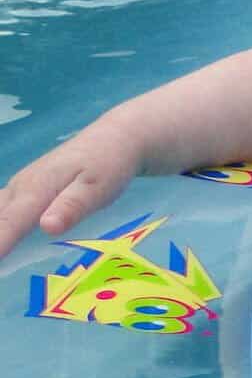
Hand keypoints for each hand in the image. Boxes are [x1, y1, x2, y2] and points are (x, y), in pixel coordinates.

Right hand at [0, 122, 140, 259]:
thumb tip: (47, 227)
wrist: (115, 140)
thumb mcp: (97, 187)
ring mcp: (21, 186)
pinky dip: (0, 224)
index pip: (9, 222)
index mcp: (36, 189)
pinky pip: (2, 209)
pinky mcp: (26, 188)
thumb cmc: (109, 165)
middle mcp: (21, 187)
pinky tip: (3, 237)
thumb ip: (73, 206)